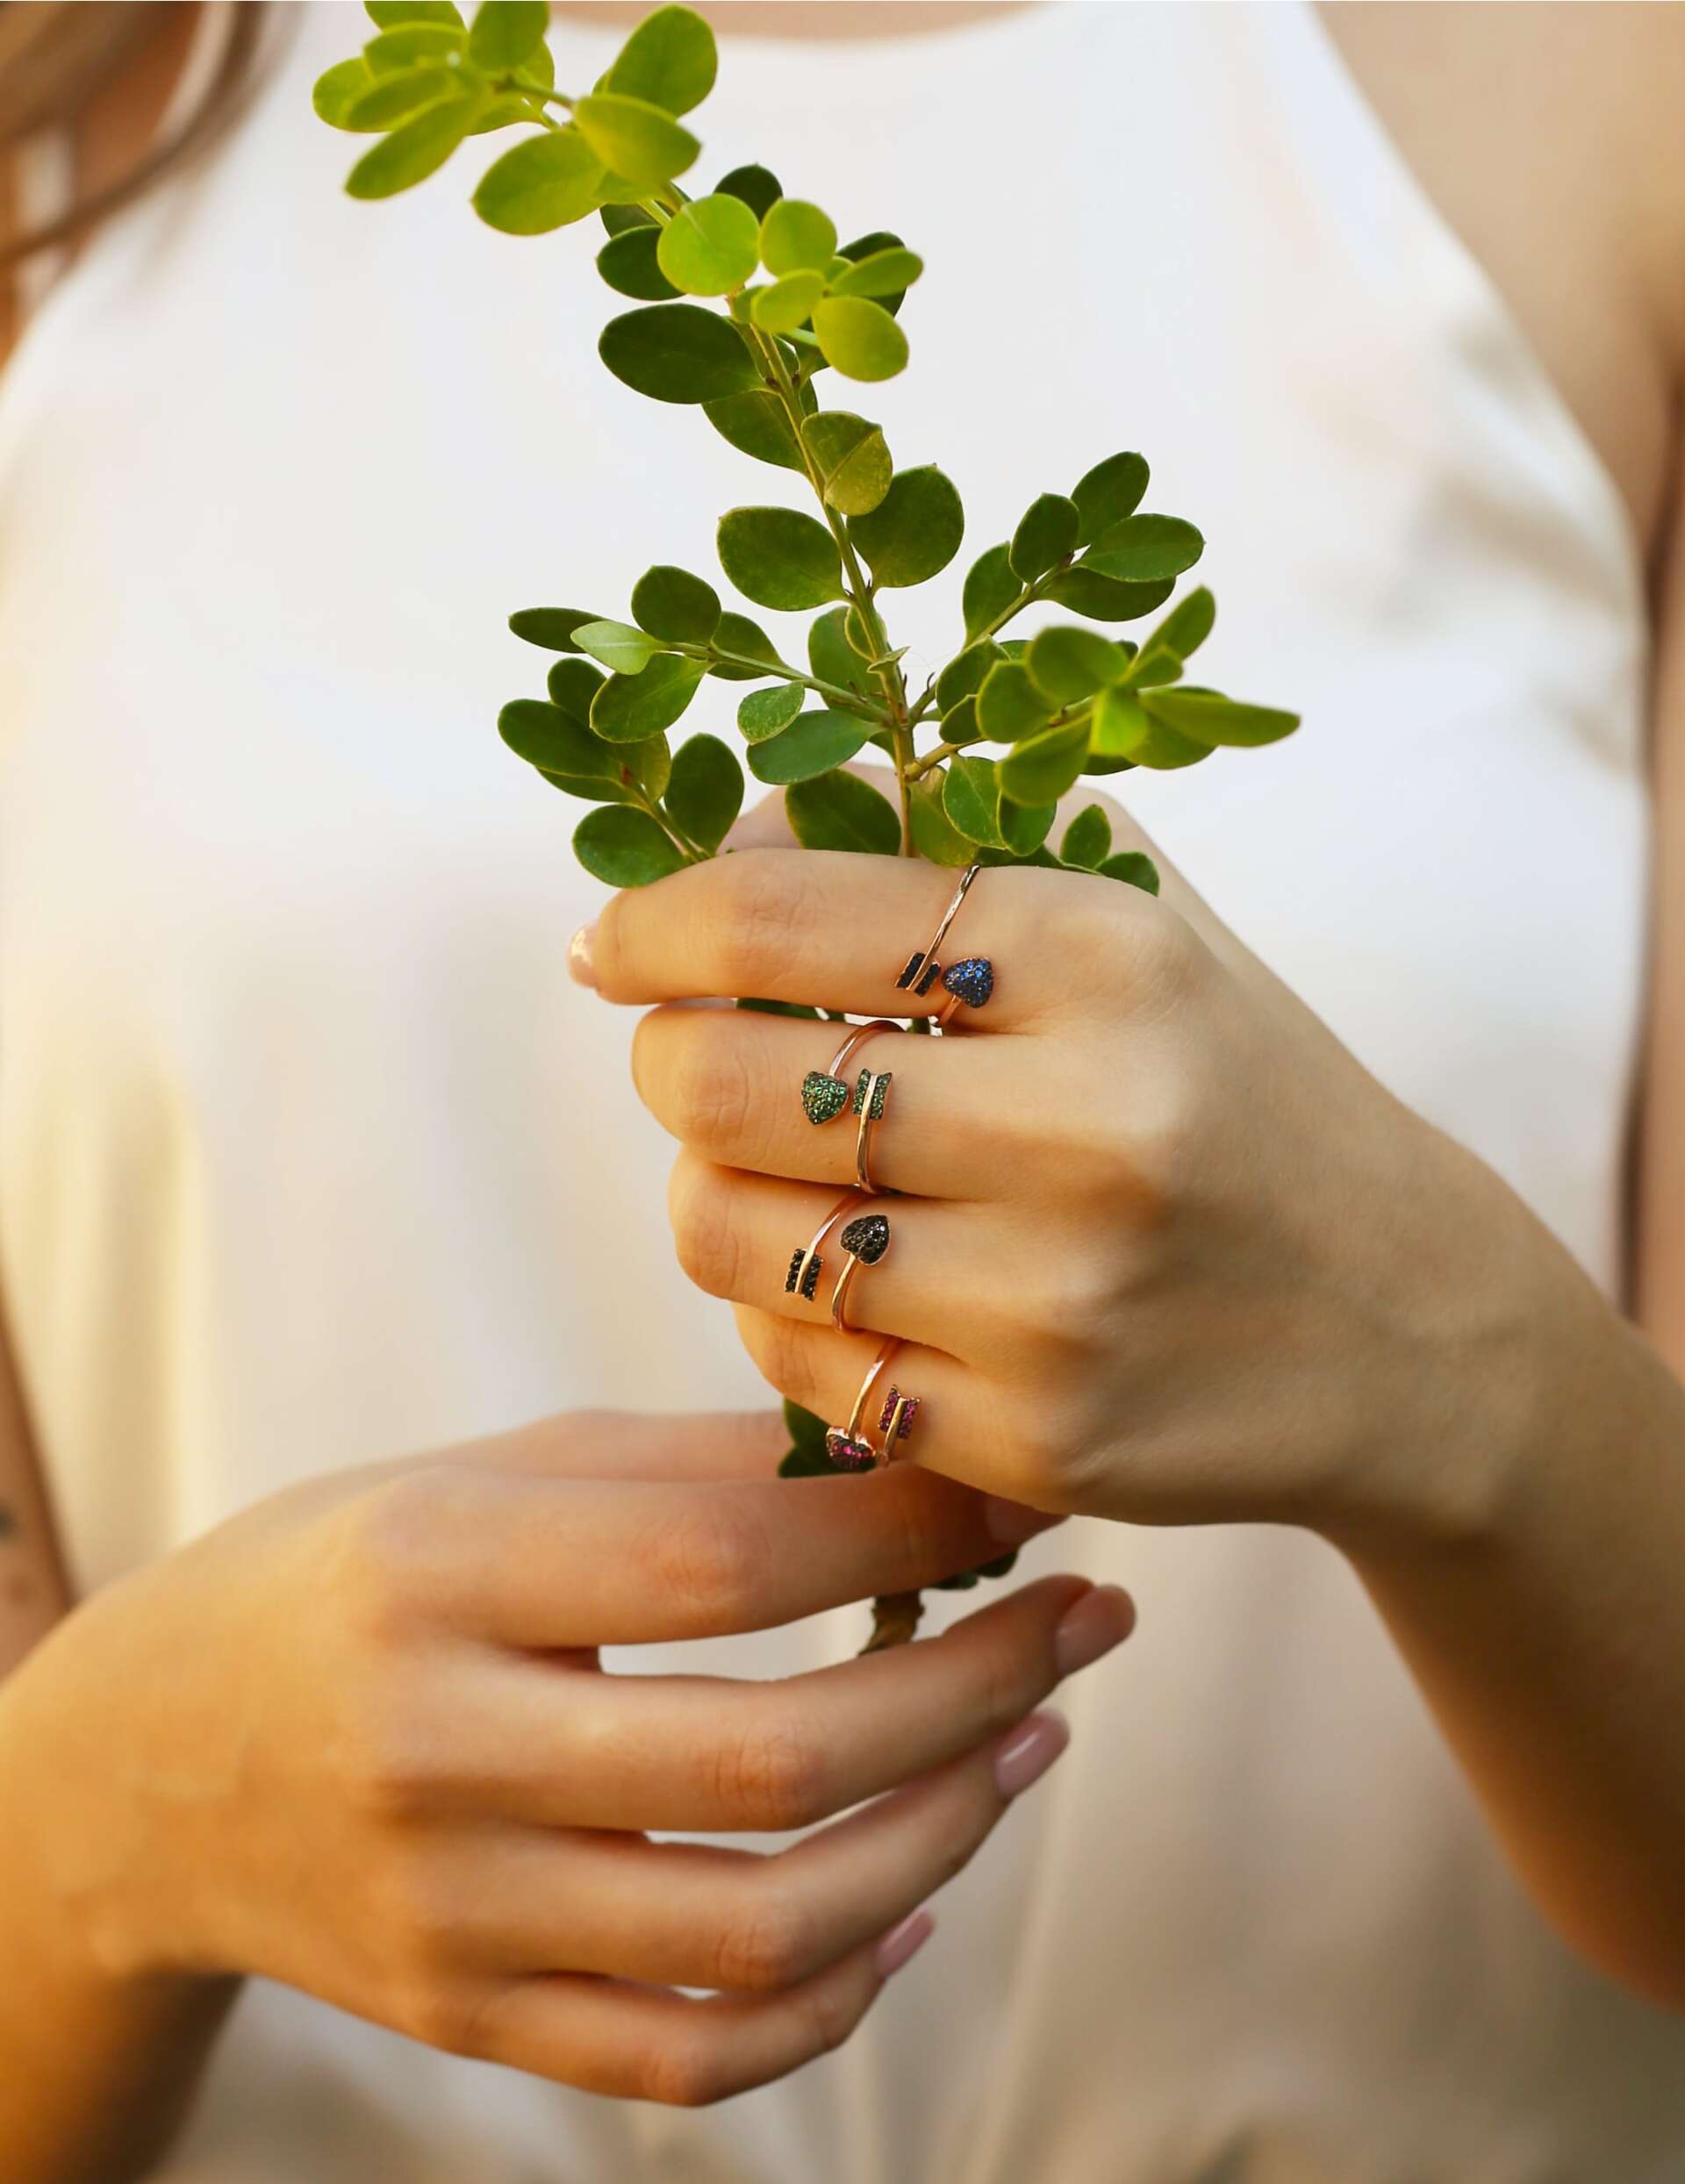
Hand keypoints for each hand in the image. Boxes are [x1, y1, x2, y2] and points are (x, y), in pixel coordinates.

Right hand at [0, 1411, 1130, 2105]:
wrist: (154, 1761)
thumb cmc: (354, 1571)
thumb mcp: (486, 1476)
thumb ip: (685, 1471)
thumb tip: (912, 1470)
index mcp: (438, 1573)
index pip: (723, 1559)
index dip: (908, 1524)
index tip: (1023, 1493)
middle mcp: (438, 1753)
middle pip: (774, 1758)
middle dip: (974, 1683)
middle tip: (1083, 1618)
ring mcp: (456, 1916)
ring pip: (762, 1929)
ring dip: (945, 1831)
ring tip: (1031, 1736)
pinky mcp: (472, 2019)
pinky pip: (695, 2055)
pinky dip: (840, 1992)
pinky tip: (917, 1895)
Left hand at [579, 797, 1551, 1545]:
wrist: (1408, 1325)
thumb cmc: (1235, 1095)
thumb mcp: (1140, 925)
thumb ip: (947, 841)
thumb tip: (718, 835)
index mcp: (1106, 956)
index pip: (776, 916)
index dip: (651, 925)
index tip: (611, 946)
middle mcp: (1087, 1126)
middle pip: (724, 1080)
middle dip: (674, 1061)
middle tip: (704, 1060)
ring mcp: (1059, 1301)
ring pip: (730, 1234)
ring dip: (715, 1194)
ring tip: (794, 1175)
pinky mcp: (1038, 1439)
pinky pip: (799, 1365)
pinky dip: (792, 1315)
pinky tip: (866, 1282)